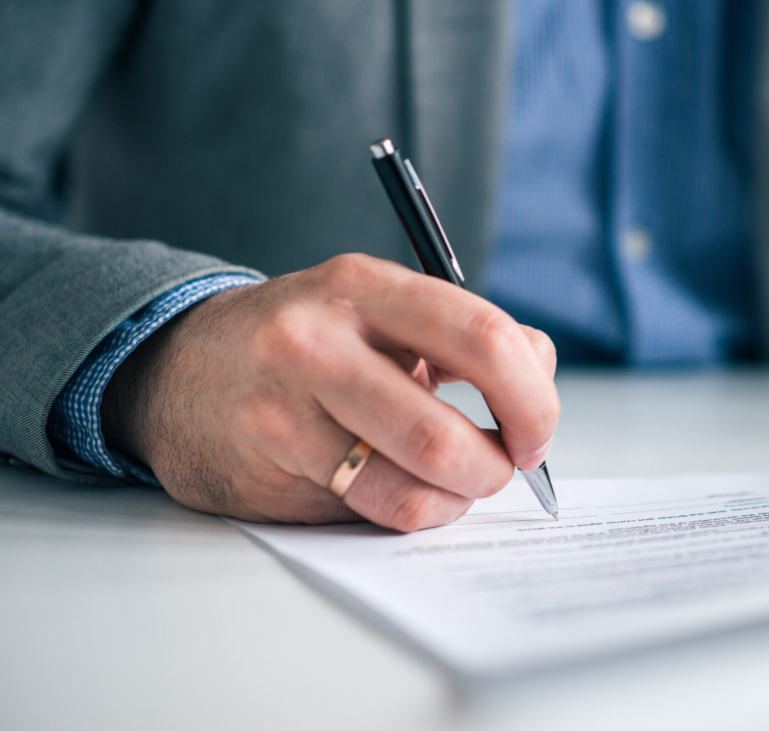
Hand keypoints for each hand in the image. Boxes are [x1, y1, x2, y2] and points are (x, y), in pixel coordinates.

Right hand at [101, 253, 558, 531]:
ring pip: (411, 488)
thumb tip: (539, 387)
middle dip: (496, 470)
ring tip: (454, 486)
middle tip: (500, 469)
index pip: (485, 339)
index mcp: (365, 285)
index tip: (537, 432)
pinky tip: (404, 493)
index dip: (532, 399)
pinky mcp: (267, 467)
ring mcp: (285, 408)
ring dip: (455, 501)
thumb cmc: (309, 343)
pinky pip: (370, 511)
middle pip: (448, 436)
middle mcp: (318, 341)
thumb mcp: (381, 310)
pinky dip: (410, 512)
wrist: (179, 369)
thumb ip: (466, 338)